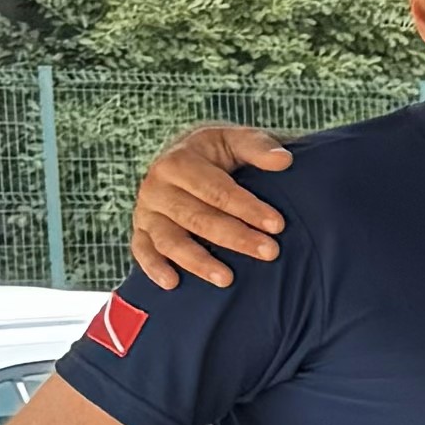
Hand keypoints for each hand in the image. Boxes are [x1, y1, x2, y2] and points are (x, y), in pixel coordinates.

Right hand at [131, 124, 291, 289]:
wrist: (189, 160)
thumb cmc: (221, 153)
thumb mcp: (237, 141)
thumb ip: (258, 147)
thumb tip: (283, 160)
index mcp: (179, 161)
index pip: (215, 189)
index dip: (246, 207)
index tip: (277, 225)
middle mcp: (156, 186)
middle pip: (196, 217)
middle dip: (234, 236)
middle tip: (270, 252)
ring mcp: (146, 211)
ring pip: (169, 240)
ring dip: (198, 261)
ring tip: (228, 279)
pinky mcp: (141, 231)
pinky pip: (142, 252)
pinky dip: (153, 268)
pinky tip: (173, 284)